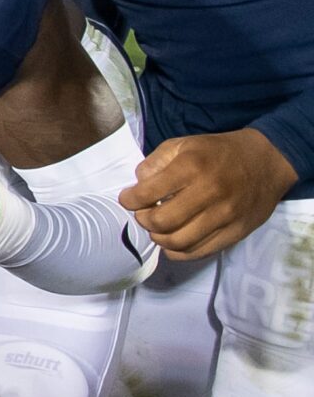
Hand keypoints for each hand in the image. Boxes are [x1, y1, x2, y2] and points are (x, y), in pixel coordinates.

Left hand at [122, 128, 295, 258]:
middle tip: (143, 213)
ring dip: (159, 237)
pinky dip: (178, 251)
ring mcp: (225, 216)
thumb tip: (138, 186)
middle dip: (143, 220)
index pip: (147, 193)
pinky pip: (198, 252)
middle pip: (161, 222)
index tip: (129, 199)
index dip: (130, 200)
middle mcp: (210, 193)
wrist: (267, 161)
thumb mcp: (183, 144)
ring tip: (157, 227)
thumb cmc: (218, 152)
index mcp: (192, 167)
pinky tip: (172, 240)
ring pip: (178, 241)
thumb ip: (155, 162)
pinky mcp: (236, 232)